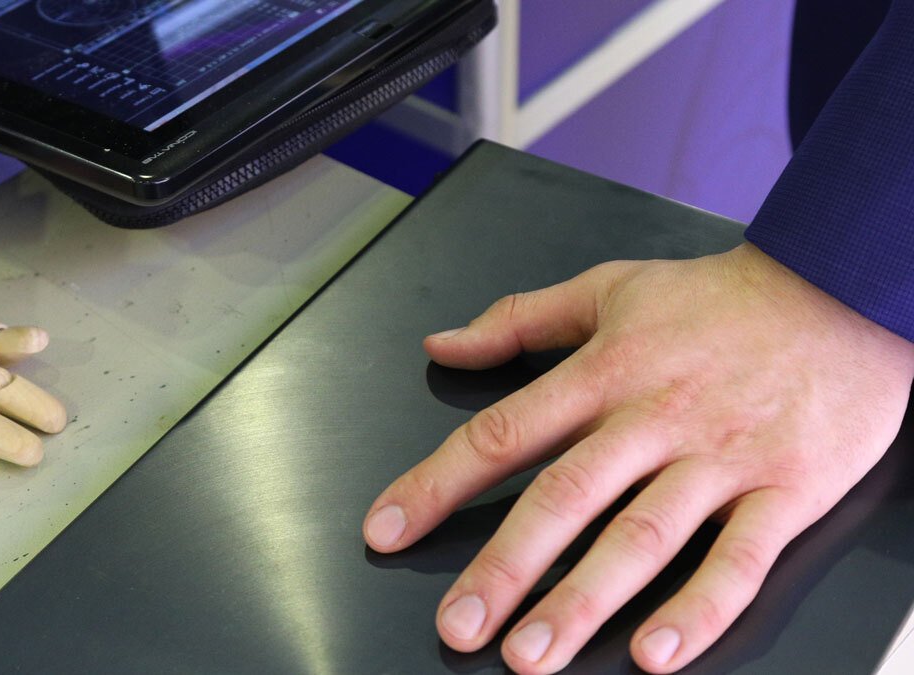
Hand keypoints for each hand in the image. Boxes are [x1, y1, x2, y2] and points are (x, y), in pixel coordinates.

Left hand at [363, 243, 913, 672]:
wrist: (840, 289)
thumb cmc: (718, 297)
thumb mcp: (608, 288)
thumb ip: (517, 320)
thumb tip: (442, 345)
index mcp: (604, 371)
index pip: (503, 434)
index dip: (436, 485)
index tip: (387, 529)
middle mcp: (652, 418)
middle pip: (564, 499)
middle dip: (503, 568)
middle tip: (457, 627)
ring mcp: (719, 457)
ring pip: (641, 538)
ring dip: (582, 602)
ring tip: (531, 657)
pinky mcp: (786, 490)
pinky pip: (739, 559)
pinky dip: (698, 608)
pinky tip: (655, 654)